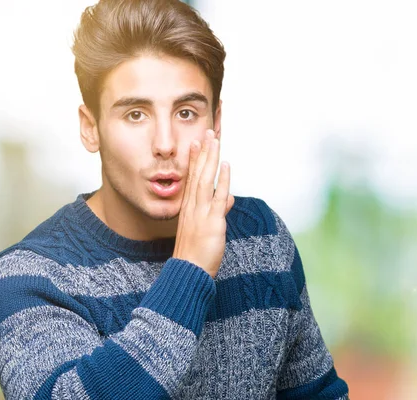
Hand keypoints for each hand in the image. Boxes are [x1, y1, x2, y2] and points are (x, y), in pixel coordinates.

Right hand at [172, 129, 234, 277]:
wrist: (189, 272)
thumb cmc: (196, 253)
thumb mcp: (206, 229)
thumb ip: (218, 211)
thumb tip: (227, 198)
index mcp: (189, 208)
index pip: (192, 178)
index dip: (195, 159)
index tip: (197, 143)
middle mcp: (193, 206)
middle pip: (198, 173)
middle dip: (203, 151)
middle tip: (207, 132)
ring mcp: (201, 212)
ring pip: (206, 179)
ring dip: (210, 158)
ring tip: (214, 139)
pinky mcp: (211, 221)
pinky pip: (218, 196)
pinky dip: (222, 179)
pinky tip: (225, 165)